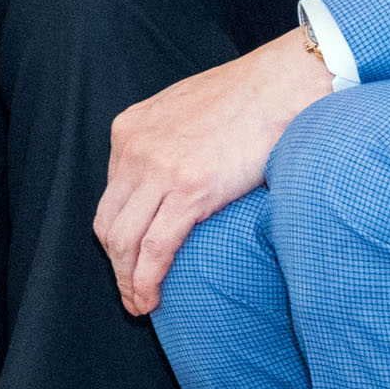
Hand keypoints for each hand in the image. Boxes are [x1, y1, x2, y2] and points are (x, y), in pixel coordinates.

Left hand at [94, 30, 336, 314]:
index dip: (118, 234)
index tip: (131, 259)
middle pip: (108, 222)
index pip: (110, 195)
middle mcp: (133, 149)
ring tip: (140, 305)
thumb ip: (168, 144)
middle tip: (130, 293)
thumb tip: (173, 180)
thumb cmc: (247, 100)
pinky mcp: (189, 190)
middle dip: (116, 265)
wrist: (281, 83)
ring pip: (124, 241)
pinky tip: (151, 300)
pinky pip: (155, 248)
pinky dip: (147, 280)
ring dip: (128, 281)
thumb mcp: (186, 113)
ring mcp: (158, 169)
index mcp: (129, 129)